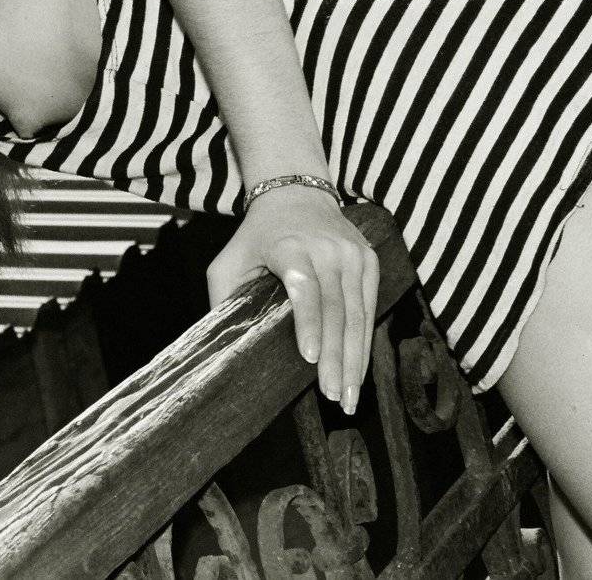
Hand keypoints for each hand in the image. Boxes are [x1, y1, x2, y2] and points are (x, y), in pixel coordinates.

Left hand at [205, 184, 377, 414]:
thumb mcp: (230, 259)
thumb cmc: (257, 236)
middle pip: (335, 308)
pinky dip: (364, 342)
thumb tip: (222, 345)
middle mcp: (326, 249)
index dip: (308, 321)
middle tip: (334, 397)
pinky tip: (359, 371)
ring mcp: (352, 254)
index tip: (309, 357)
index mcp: (289, 246)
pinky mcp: (368, 261)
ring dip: (355, 358)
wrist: (296, 194)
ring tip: (350, 396)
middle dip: (336, 357)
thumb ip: (223, 297)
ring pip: (357, 313)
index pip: (303, 286)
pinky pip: (369, 307)